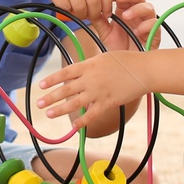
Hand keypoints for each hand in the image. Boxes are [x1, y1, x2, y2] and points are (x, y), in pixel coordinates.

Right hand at [15, 0, 111, 21]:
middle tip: (92, 17)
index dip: (107, 4)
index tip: (106, 12)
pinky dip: (68, 11)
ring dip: (81, 15)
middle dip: (95, 13)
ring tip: (78, 14)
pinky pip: (65, 7)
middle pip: (94, 1)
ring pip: (81, 7)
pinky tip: (66, 8)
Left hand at [35, 51, 149, 118]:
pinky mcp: (108, 102)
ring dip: (60, 109)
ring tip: (49, 114)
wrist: (144, 70)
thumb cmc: (126, 61)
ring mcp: (98, 92)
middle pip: (66, 89)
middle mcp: (90, 79)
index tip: (41, 85)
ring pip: (75, 103)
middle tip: (39, 103)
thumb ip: (90, 66)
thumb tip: (78, 73)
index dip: (52, 80)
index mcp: (89, 65)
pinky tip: (74, 127)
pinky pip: (92, 114)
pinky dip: (82, 121)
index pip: (65, 73)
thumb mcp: (104, 57)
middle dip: (51, 97)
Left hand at [93, 0, 161, 52]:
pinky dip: (146, 25)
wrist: (124, 66)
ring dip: (137, 9)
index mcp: (125, 11)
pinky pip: (155, 25)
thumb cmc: (118, 48)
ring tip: (125, 16)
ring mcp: (146, 23)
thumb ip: (99, 20)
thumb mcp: (105, 33)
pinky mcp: (154, 34)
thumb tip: (90, 8)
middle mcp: (137, 15)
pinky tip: (136, 31)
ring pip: (148, 8)